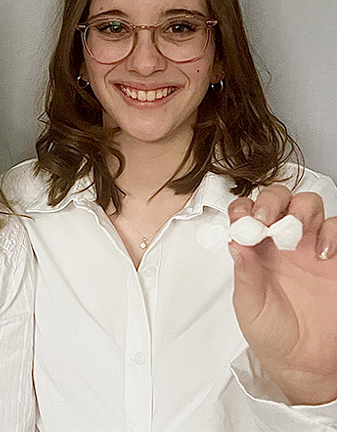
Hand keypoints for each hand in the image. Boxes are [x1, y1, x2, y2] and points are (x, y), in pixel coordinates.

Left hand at [229, 184, 336, 404]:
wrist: (304, 363)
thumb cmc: (272, 334)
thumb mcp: (247, 305)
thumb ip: (244, 273)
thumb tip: (234, 241)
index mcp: (255, 250)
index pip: (246, 213)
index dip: (243, 208)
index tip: (240, 218)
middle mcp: (282, 244)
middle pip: (279, 200)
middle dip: (271, 200)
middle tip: (265, 218)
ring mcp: (311, 248)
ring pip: (308, 206)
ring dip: (300, 209)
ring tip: (293, 231)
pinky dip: (332, 232)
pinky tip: (323, 253)